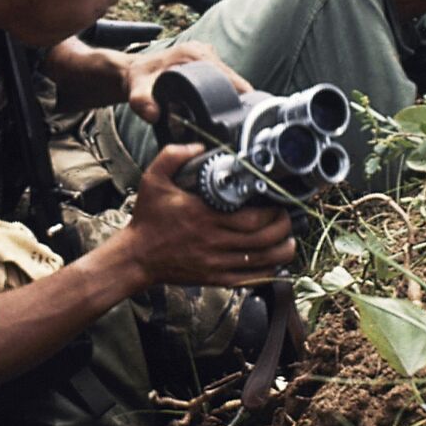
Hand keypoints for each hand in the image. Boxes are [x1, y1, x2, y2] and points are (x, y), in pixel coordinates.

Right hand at [120, 143, 294, 286]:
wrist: (136, 257)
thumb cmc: (147, 220)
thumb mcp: (153, 180)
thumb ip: (172, 156)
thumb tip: (199, 146)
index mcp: (203, 216)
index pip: (252, 218)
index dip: (272, 211)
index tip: (277, 200)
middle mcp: (213, 241)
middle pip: (263, 239)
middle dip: (282, 227)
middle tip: (285, 216)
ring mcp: (215, 263)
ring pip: (261, 260)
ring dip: (281, 250)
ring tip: (288, 239)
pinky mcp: (214, 278)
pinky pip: (248, 279)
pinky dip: (267, 272)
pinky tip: (275, 263)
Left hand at [122, 41, 251, 123]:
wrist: (133, 71)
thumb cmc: (138, 80)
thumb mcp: (136, 93)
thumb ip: (142, 103)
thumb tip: (153, 114)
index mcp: (193, 54)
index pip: (228, 75)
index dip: (239, 95)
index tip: (241, 113)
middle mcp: (202, 50)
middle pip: (233, 77)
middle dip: (238, 97)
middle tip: (237, 120)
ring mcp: (205, 53)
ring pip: (230, 76)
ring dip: (233, 94)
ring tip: (233, 115)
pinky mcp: (205, 58)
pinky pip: (223, 75)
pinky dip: (226, 89)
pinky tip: (225, 105)